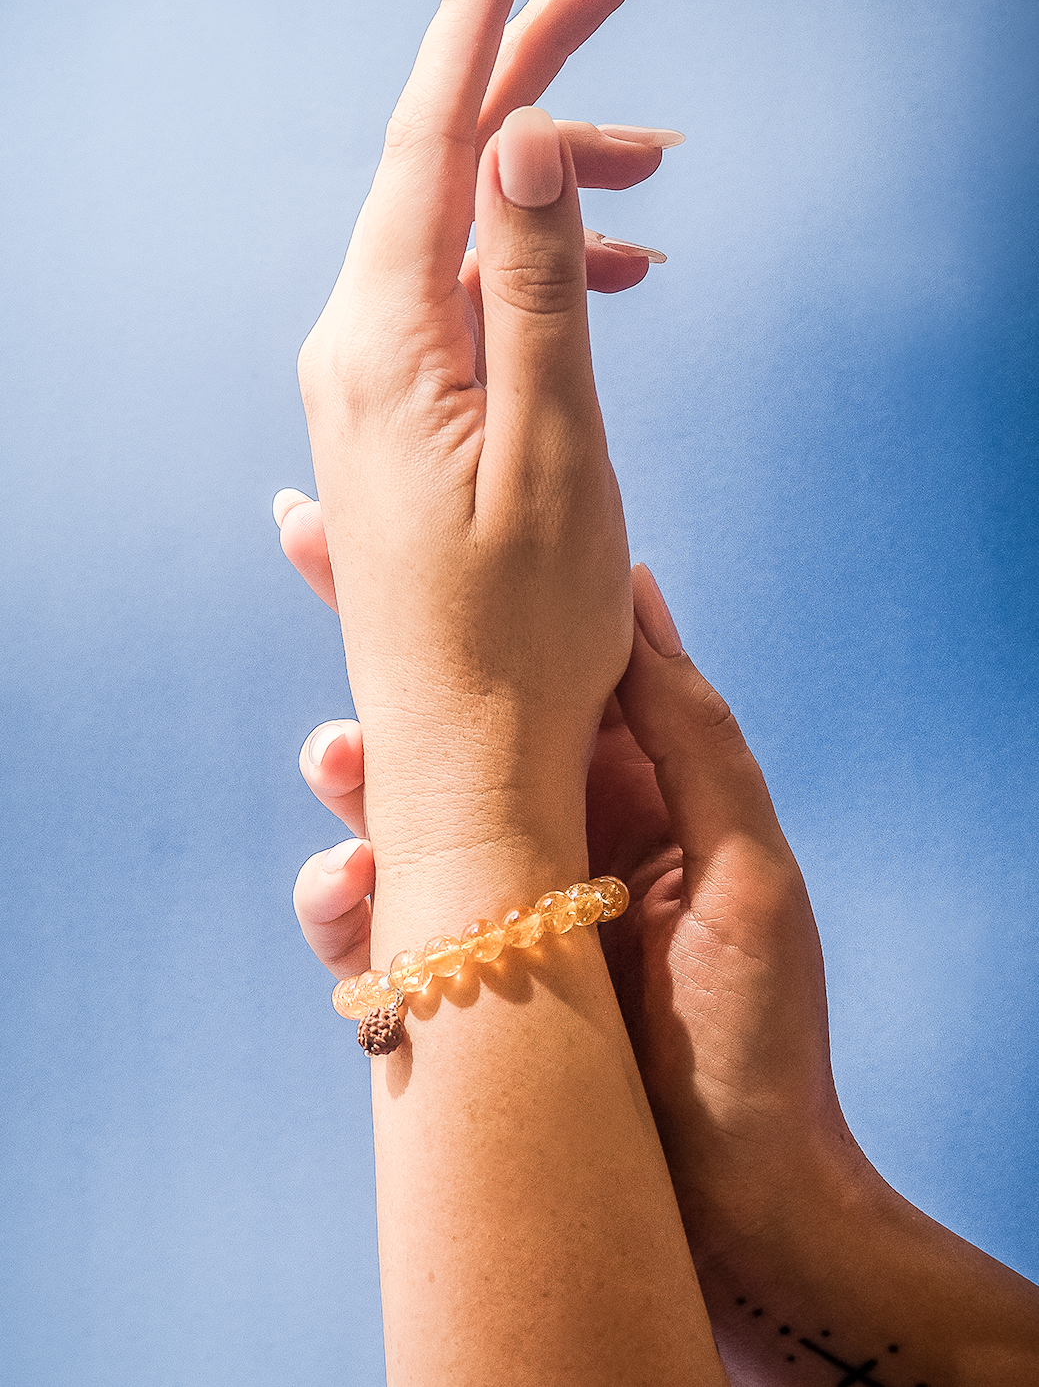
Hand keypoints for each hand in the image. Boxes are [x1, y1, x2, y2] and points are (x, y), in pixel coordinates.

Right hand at [291, 565, 840, 1224]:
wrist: (734, 1204)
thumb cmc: (757, 1034)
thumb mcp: (745, 866)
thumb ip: (687, 728)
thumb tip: (637, 580)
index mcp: (618, 783)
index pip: (531, 659)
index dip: (465, 582)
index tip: (400, 499)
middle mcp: (542, 828)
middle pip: (440, 711)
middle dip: (372, 633)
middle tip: (302, 545)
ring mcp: (488, 904)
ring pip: (389, 807)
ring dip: (352, 772)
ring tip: (339, 761)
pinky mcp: (442, 979)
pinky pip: (368, 925)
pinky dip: (343, 901)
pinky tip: (350, 893)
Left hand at [295, 0, 660, 929]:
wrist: (471, 760)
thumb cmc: (518, 631)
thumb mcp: (553, 448)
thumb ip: (536, 286)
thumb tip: (523, 138)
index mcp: (384, 340)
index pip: (429, 136)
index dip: (479, 18)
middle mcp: (359, 346)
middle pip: (446, 164)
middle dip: (536, 70)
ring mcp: (377, 383)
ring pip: (467, 232)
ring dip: (559, 188)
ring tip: (661, 181)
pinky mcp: (408, 419)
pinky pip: (471, 301)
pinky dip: (539, 269)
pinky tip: (609, 276)